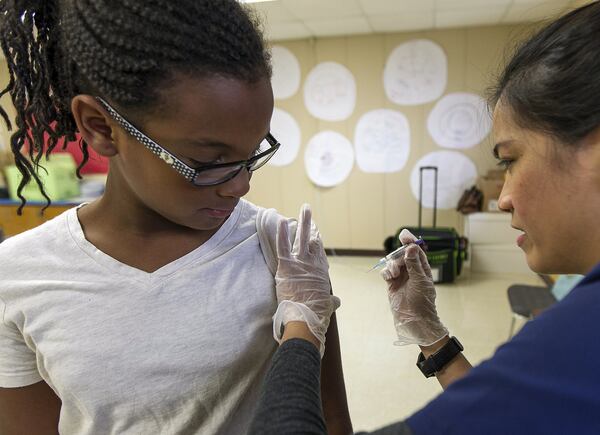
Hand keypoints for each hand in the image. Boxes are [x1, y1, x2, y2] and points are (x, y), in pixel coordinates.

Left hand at [272, 204, 340, 356]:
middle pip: (312, 239)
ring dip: (303, 221)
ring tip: (303, 208)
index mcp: (322, 271)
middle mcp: (313, 263)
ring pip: (301, 237)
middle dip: (310, 224)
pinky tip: (282, 221)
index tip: (315, 233)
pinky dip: (283, 234)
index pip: (319, 251)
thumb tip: (336, 302)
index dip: (316, 241)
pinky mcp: (287, 265)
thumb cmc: (317, 313)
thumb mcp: (328, 305)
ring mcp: (301, 262)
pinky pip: (284, 246)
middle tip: (307, 210)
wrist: (306, 317)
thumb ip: (332, 301)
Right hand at [381, 229, 447, 345]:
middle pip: (402, 255)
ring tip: (394, 274)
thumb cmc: (422, 301)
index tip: (404, 235)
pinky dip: (386, 272)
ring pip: (393, 263)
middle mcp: (412, 272)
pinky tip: (389, 277)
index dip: (410, 243)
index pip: (416, 252)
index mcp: (422, 269)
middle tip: (398, 263)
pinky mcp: (392, 285)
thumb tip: (411, 247)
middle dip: (398, 256)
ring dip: (392, 265)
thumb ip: (414, 264)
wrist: (414, 320)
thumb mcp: (420, 281)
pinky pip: (386, 273)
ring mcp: (401, 278)